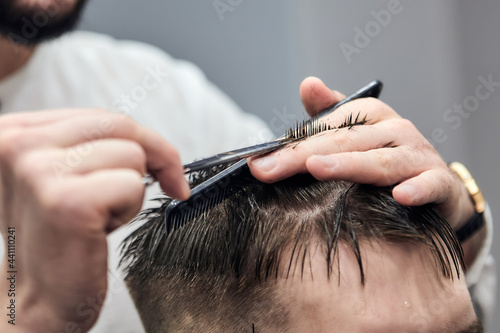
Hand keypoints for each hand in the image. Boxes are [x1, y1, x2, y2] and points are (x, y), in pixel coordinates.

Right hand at [0, 109, 188, 331]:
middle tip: (166, 184)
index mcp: (14, 132)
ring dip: (131, 191)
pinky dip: (129, 209)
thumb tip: (149, 139)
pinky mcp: (66, 202)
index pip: (100, 117)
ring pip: (131, 154)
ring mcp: (39, 171)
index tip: (162, 166)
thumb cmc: (58, 237)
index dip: (141, 140)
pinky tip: (100, 230)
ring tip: (99, 216)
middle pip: (119, 126)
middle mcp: (17, 145)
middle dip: (156, 156)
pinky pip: (133, 184)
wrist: (35, 298)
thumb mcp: (64, 175)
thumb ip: (91, 145)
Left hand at [249, 77, 474, 230]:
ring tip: (318, 169)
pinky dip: (416, 188)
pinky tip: (400, 196)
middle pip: (344, 141)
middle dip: (302, 156)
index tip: (257, 161)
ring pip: (380, 161)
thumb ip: (328, 116)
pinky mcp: (440, 182)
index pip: (324, 128)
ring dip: (349, 165)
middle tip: (268, 170)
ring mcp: (418, 155)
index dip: (289, 144)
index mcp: (369, 116)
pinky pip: (429, 184)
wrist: (437, 190)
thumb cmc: (385, 159)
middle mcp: (394, 130)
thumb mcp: (355, 136)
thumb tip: (308, 83)